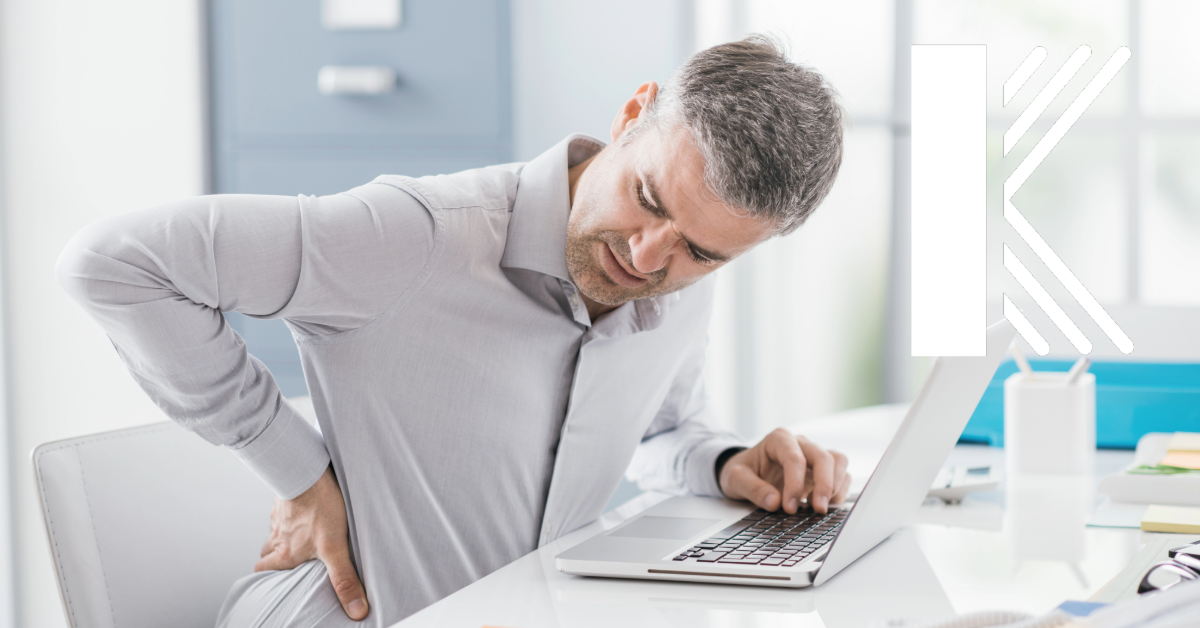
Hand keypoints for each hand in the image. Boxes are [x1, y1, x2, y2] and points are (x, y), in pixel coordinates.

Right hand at [256, 466, 368, 620]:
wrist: (307, 470)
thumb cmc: (319, 507)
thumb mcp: (335, 547)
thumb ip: (344, 578)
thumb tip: (356, 610)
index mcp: (285, 552)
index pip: (262, 570)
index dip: (266, 576)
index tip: (273, 580)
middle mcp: (277, 535)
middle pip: (266, 550)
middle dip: (274, 556)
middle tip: (289, 558)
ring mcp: (280, 514)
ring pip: (275, 529)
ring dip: (284, 534)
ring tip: (300, 534)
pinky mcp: (287, 495)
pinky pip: (284, 508)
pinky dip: (292, 512)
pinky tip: (307, 508)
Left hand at [718, 428, 850, 513]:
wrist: (746, 471)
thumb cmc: (742, 471)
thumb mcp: (735, 479)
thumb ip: (753, 489)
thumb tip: (774, 502)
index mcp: (778, 439)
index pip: (795, 458)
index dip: (795, 484)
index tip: (789, 507)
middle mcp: (800, 443)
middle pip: (823, 457)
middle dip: (824, 484)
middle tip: (817, 509)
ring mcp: (813, 455)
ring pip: (838, 461)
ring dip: (835, 486)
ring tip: (821, 507)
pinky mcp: (822, 470)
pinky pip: (842, 474)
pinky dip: (839, 490)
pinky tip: (825, 505)